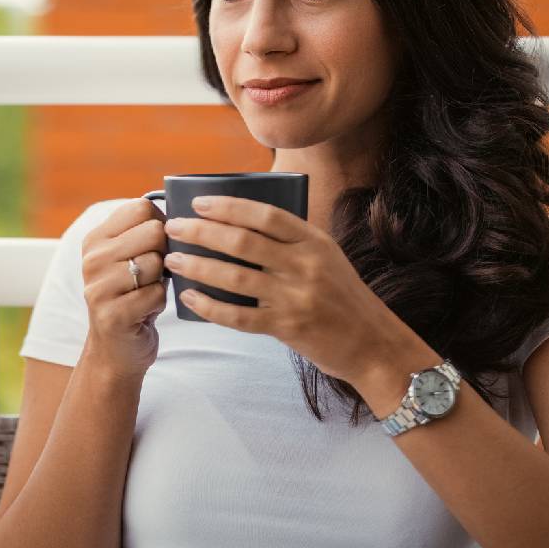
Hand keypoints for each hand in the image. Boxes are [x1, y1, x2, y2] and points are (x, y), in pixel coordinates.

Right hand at [79, 198, 169, 378]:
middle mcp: (92, 259)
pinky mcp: (112, 314)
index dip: (161, 224)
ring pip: (157, 263)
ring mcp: (99, 287)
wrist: (115, 350)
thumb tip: (184, 216)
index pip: (142, 208)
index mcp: (96, 239)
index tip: (156, 245)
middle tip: (152, 273)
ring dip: (161, 280)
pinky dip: (158, 303)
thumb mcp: (130, 258)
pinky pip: (156, 294)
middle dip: (164, 253)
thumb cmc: (133, 296)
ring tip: (145, 292)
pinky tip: (144, 310)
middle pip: (154, 232)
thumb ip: (146, 232)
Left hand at [162, 195, 413, 383]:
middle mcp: (305, 265)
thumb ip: (292, 242)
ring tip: (175, 259)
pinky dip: (210, 306)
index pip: (265, 214)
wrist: (374, 344)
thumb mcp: (327, 258)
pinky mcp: (287, 328)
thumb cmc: (344, 298)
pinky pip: (239, 316)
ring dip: (198, 266)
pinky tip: (190, 297)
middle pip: (242, 241)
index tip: (198, 203)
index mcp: (314, 241)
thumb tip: (238, 226)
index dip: (228, 206)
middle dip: (201, 232)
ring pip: (235, 277)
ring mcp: (296, 297)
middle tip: (174, 228)